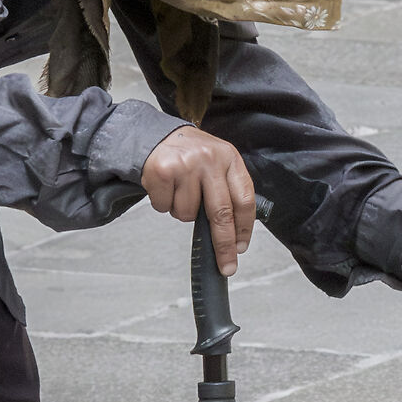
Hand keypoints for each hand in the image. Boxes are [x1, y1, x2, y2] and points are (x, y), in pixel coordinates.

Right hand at [139, 125, 256, 276]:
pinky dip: (164, 205)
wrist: (157, 136)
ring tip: (180, 192)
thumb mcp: (217, 163)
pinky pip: (165, 208)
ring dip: (183, 212)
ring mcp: (186, 164)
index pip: (244, 199)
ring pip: (188, 214)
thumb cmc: (191, 156)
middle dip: (224, 245)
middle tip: (226, 265)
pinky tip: (166, 187)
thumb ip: (227, 191)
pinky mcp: (162, 171)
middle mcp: (210, 159)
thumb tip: (232, 236)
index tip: (241, 248)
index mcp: (229, 158)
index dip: (244, 228)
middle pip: (221, 213)